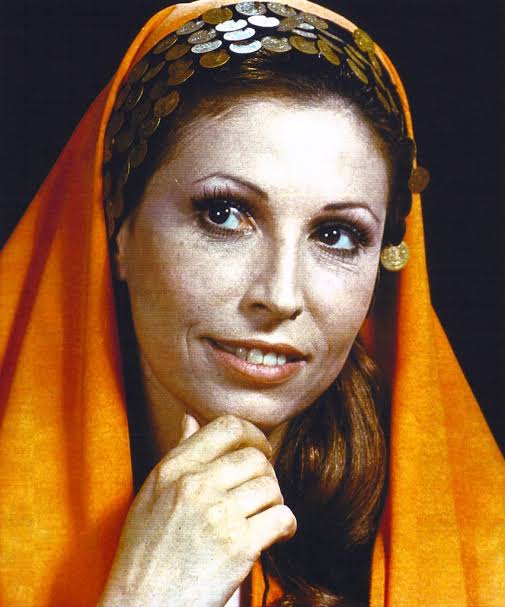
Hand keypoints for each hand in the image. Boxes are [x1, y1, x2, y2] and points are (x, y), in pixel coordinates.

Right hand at [98, 414, 296, 606]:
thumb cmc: (145, 554)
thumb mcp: (152, 494)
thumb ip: (177, 452)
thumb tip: (191, 418)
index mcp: (174, 468)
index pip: (228, 426)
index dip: (253, 435)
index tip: (259, 450)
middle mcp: (196, 484)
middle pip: (256, 457)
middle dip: (266, 474)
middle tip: (260, 494)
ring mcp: (218, 514)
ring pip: (271, 486)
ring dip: (274, 502)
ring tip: (263, 517)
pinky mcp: (238, 546)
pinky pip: (281, 517)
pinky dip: (285, 526)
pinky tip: (275, 535)